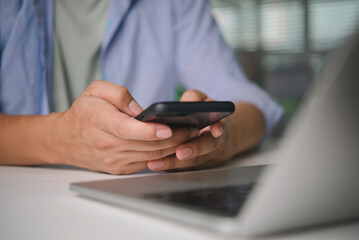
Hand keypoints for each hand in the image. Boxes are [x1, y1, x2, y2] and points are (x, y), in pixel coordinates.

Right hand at [48, 80, 198, 173]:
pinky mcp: (120, 168)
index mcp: (100, 122)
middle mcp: (107, 145)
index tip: (169, 128)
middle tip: (193, 128)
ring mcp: (114, 160)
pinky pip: (146, 163)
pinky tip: (176, 146)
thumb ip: (119, 94)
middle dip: (173, 138)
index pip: (127, 130)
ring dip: (173, 148)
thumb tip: (141, 111)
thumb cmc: (84, 112)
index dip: (149, 131)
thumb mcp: (95, 91)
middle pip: (145, 145)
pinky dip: (163, 155)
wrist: (67, 139)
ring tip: (190, 135)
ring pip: (150, 156)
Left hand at [147, 90, 237, 170]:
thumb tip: (181, 105)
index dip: (218, 127)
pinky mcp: (196, 165)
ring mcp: (207, 156)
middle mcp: (216, 141)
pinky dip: (169, 167)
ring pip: (194, 161)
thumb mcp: (203, 100)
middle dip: (194, 149)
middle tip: (180, 152)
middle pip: (208, 146)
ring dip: (175, 162)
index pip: (221, 125)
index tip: (215, 130)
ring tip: (156, 163)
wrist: (217, 134)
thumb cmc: (206, 114)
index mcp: (218, 123)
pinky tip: (154, 164)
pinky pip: (183, 168)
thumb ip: (194, 98)